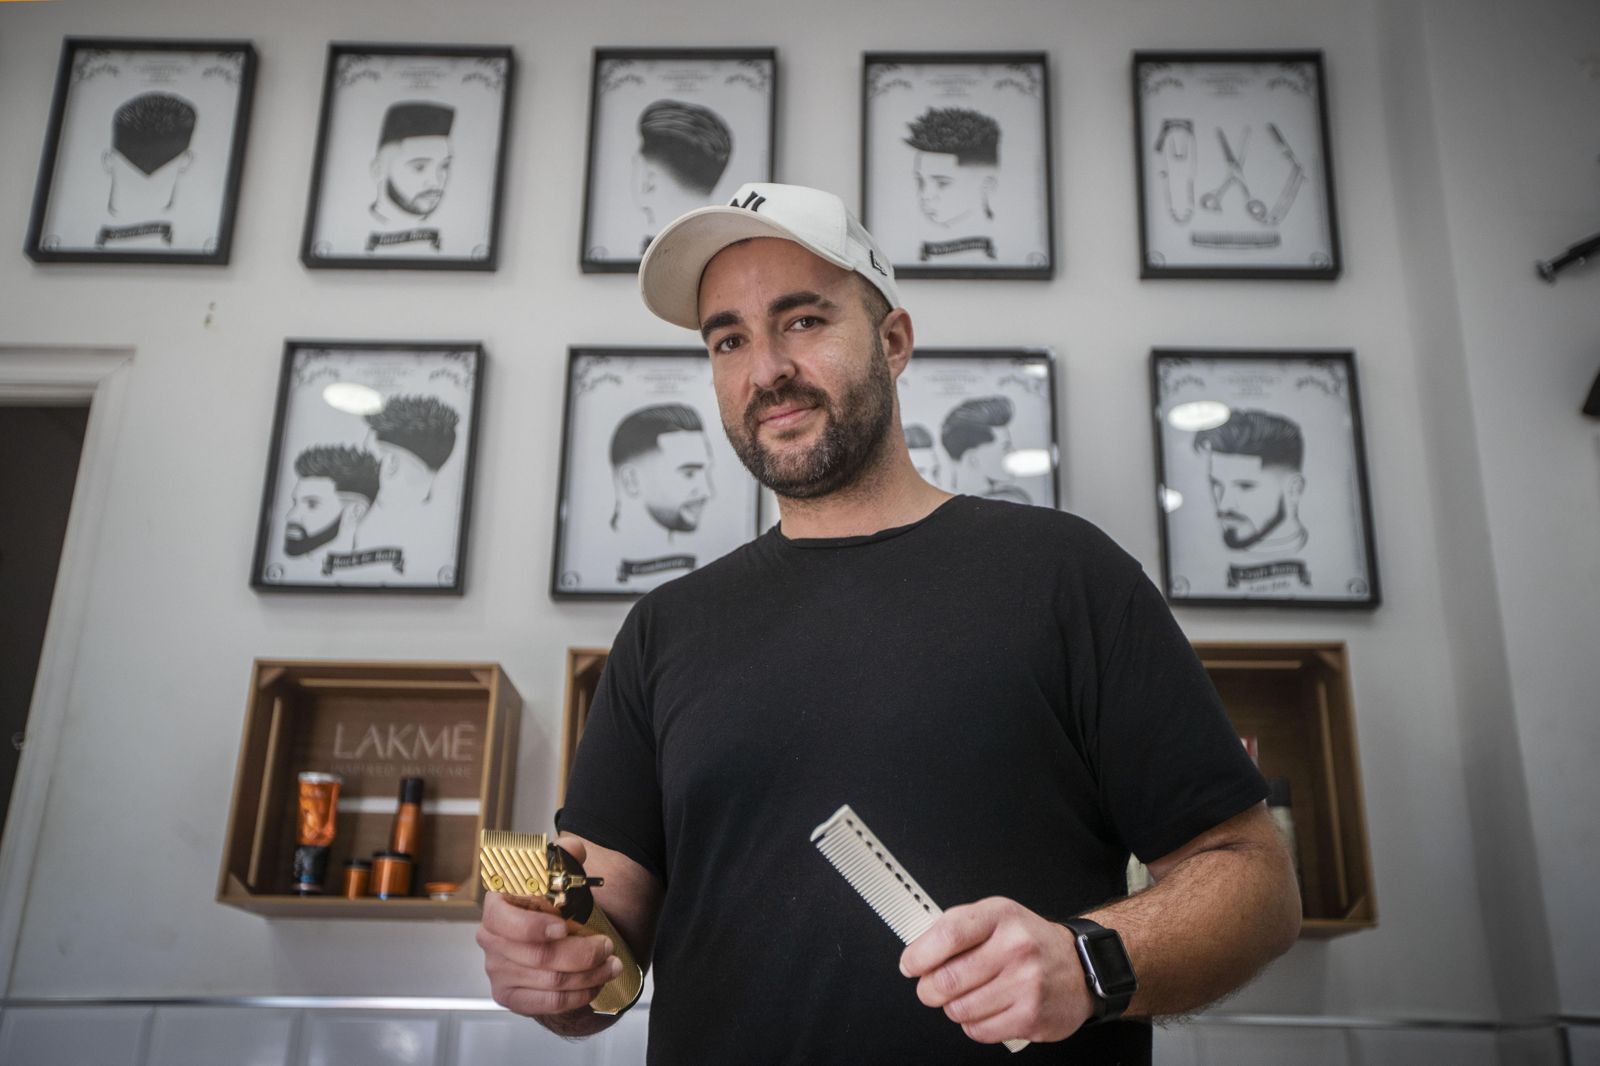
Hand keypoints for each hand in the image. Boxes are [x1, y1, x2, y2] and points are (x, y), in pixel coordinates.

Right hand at [476, 838, 624, 1017]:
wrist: (547, 941)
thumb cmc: (550, 908)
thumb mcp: (557, 878)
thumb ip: (565, 859)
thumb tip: (573, 848)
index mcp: (497, 906)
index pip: (503, 920)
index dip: (533, 927)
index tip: (562, 926)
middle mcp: (492, 940)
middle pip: (538, 956)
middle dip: (581, 953)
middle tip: (607, 947)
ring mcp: (498, 970)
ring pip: (550, 980)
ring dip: (588, 974)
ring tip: (610, 964)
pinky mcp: (509, 995)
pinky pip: (547, 1003)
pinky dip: (577, 995)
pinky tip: (593, 984)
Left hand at [899, 896, 1092, 1044]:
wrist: (1079, 966)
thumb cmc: (1029, 942)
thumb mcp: (995, 917)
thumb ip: (955, 929)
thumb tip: (917, 953)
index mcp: (1001, 917)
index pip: (949, 935)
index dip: (920, 955)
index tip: (910, 965)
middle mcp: (1016, 947)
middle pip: (948, 979)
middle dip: (929, 989)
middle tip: (931, 987)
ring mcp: (1026, 984)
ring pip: (960, 1009)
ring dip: (952, 1007)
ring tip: (965, 996)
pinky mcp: (1031, 1016)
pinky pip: (978, 1030)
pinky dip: (972, 1024)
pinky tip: (985, 1009)